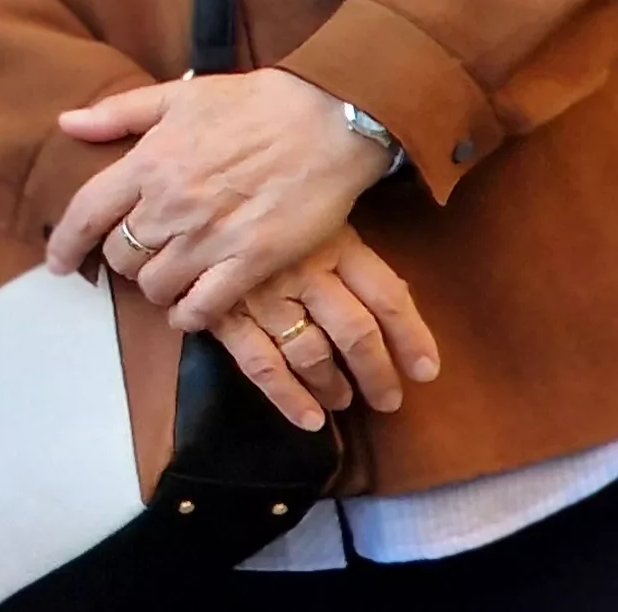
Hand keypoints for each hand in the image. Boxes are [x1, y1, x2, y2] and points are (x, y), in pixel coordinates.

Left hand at [46, 70, 391, 326]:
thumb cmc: (254, 102)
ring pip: (155, 284)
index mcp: (148, 162)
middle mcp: (171, 204)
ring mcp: (211, 234)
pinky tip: (190, 311)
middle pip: (119, 255)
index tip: (59, 264)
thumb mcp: (178, 95)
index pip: (85, 214)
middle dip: (122, 261)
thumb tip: (66, 124)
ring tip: (169, 279)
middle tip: (141, 257)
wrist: (328, 119)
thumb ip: (118, 113)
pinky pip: (205, 305)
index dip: (65, 245)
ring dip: (155, 287)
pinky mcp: (253, 259)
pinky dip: (190, 315)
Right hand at [204, 227, 440, 432]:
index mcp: (334, 242)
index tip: (426, 371)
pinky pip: (261, 363)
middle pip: (354, 331)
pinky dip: (287, 396)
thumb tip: (394, 301)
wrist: (191, 198)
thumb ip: (348, 253)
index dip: (412, 338)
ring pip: (311, 352)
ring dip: (332, 385)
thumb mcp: (317, 214)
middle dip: (376, 373)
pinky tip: (309, 419)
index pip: (387, 297)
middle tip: (387, 400)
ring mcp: (262, 294)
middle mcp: (303, 269)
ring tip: (342, 401)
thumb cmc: (265, 207)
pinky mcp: (224, 312)